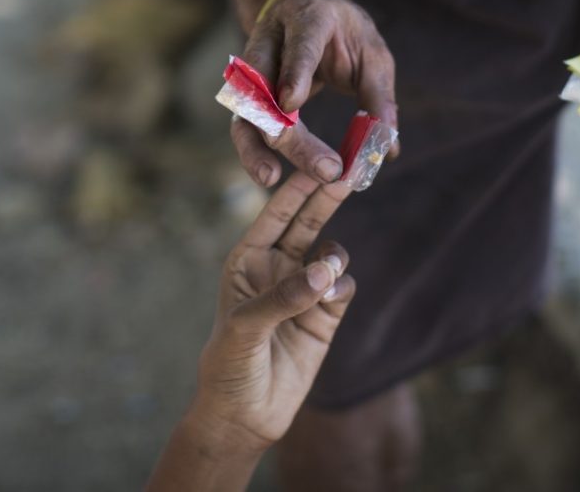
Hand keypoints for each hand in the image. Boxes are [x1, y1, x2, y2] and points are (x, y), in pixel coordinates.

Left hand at [189, 171, 355, 451]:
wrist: (245, 415)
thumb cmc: (228, 366)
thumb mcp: (243, 328)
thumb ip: (281, 298)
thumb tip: (323, 274)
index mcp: (247, 258)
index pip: (275, 214)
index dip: (297, 187)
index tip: (319, 164)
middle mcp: (277, 267)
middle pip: (308, 221)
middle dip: (327, 197)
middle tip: (350, 172)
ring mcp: (303, 289)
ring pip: (330, 252)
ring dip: (332, 257)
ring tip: (322, 281)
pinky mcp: (325, 315)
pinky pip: (343, 285)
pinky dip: (340, 286)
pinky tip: (328, 302)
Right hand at [234, 0, 398, 185]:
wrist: (304, 8)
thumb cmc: (344, 32)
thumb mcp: (371, 55)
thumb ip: (379, 97)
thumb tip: (388, 150)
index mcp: (308, 19)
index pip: (300, 45)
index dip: (294, 72)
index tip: (293, 103)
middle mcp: (270, 40)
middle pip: (268, 87)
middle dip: (291, 132)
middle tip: (324, 167)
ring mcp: (252, 65)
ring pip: (245, 109)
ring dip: (256, 146)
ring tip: (270, 178)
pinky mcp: (246, 91)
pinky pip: (244, 123)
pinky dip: (253, 151)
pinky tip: (266, 175)